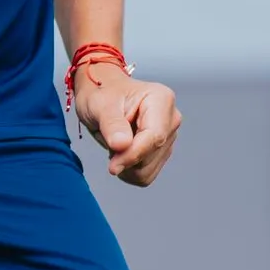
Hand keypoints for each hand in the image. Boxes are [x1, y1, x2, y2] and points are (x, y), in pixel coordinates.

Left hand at [74, 68, 180, 185]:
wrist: (102, 95)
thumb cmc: (101, 94)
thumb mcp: (99, 105)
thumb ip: (111, 124)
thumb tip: (122, 145)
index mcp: (161, 99)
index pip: (154, 137)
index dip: (132, 154)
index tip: (112, 166)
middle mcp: (170, 119)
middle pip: (151, 156)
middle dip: (125, 157)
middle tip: (108, 140)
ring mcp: (168, 137)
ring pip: (147, 171)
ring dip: (125, 165)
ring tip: (114, 143)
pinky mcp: (162, 152)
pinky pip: (145, 175)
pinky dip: (128, 170)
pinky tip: (120, 152)